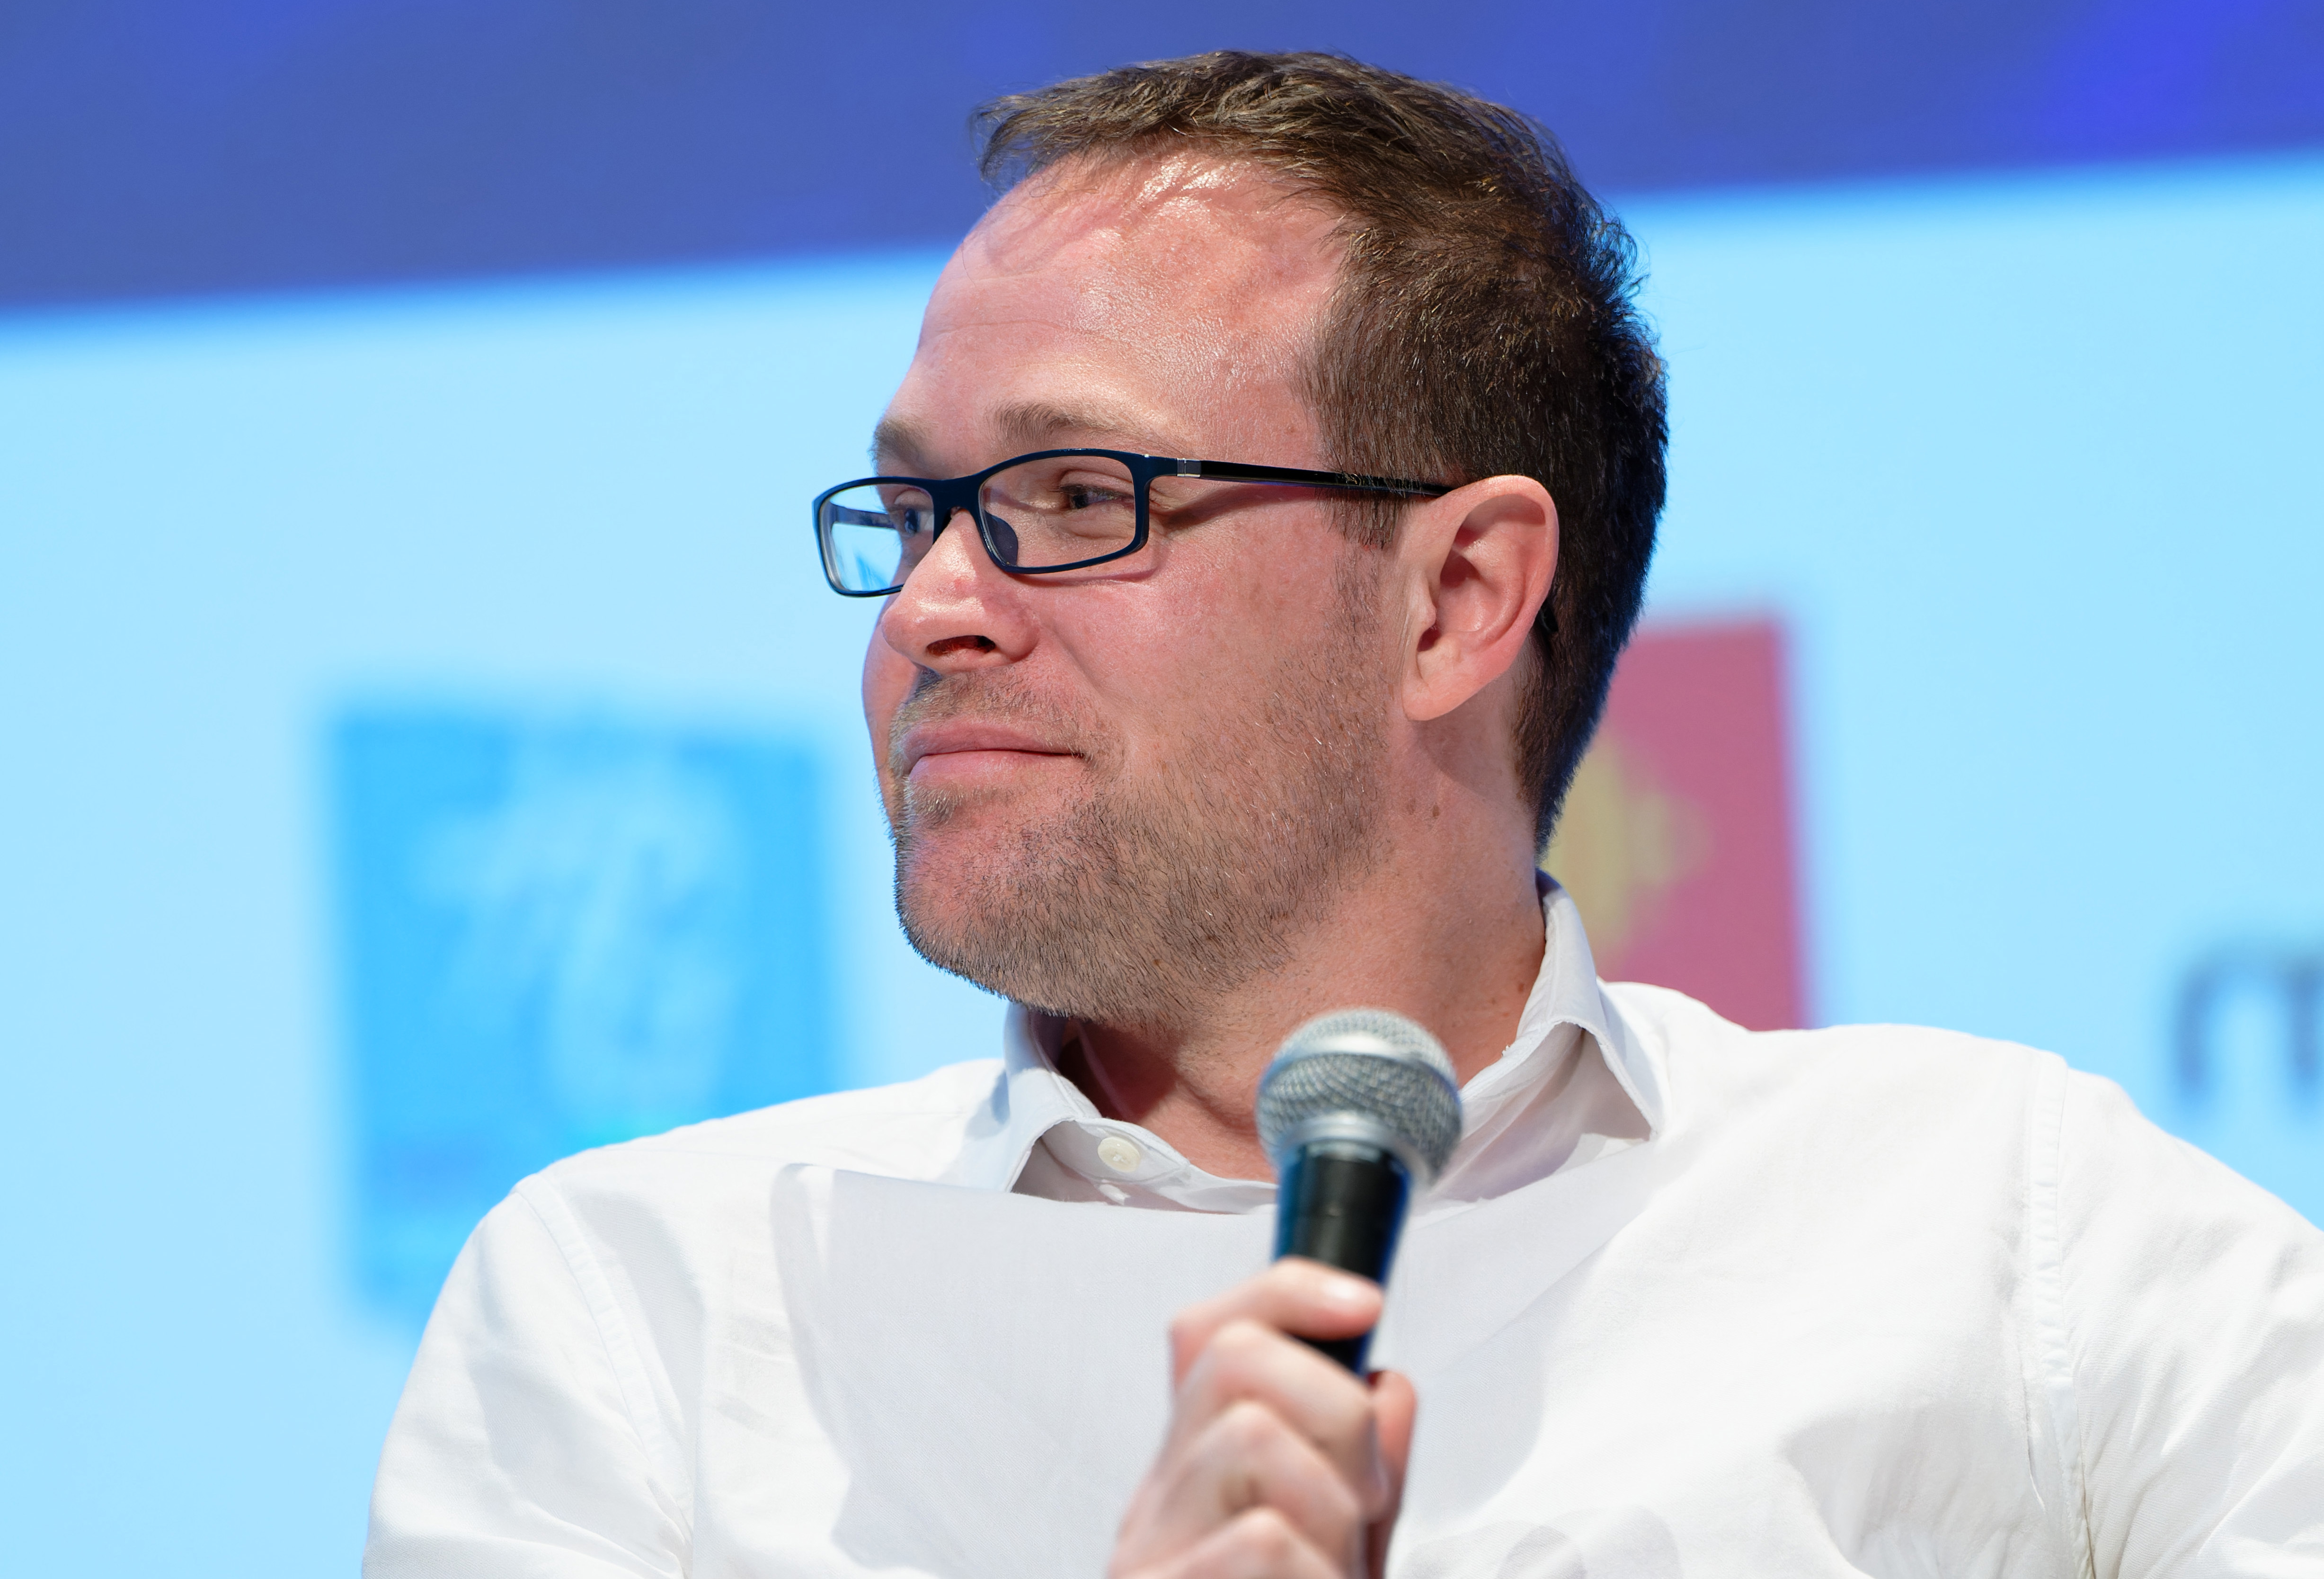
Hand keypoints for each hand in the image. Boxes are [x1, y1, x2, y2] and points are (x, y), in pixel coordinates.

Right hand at [1110, 1258, 1417, 1578]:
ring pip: (1251, 1436)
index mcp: (1197, 1474)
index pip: (1209, 1331)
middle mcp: (1159, 1502)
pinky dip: (1320, 1574)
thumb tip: (1385, 1384)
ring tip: (1333, 1571)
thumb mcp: (1349, 1547)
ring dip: (1332, 1510)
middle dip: (1336, 1410)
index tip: (1364, 1304)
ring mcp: (1147, 1550)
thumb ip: (1368, 1472)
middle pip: (1234, 1356)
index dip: (1289, 1292)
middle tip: (1364, 1499)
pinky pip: (1263, 1539)